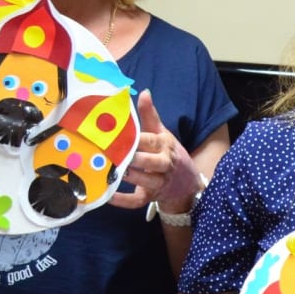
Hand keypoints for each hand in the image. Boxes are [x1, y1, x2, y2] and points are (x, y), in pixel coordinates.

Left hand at [111, 90, 199, 211]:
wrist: (187, 183)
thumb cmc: (169, 154)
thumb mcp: (162, 134)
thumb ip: (150, 115)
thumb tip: (143, 92)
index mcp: (164, 145)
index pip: (150, 141)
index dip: (135, 139)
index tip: (116, 135)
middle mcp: (164, 164)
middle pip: (150, 162)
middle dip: (133, 158)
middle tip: (111, 154)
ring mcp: (158, 182)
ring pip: (144, 180)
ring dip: (128, 176)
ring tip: (108, 170)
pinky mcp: (151, 197)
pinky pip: (137, 201)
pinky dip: (123, 201)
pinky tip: (107, 196)